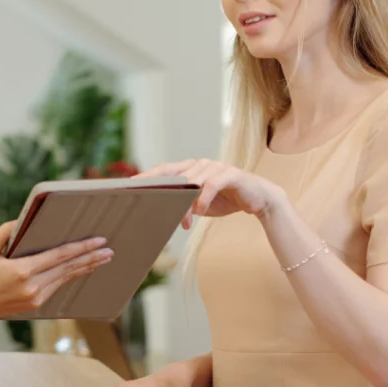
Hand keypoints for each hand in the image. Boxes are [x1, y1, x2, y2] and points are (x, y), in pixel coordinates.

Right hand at [0, 221, 113, 321]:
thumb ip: (5, 232)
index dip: (81, 248)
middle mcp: (32, 287)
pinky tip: (80, 269)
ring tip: (102, 259)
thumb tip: (23, 221)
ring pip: (65, 279)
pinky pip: (57, 287)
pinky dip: (70, 277)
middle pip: (68, 269)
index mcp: (22, 271)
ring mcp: (35, 298)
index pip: (59, 257)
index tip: (98, 241)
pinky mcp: (34, 305)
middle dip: (91, 258)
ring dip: (85, 268)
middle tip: (109, 250)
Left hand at [137, 158, 284, 228]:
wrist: (258, 199)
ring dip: (186, 204)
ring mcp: (216, 166)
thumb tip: (162, 215)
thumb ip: (183, 205)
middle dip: (162, 190)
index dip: (147, 176)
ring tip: (185, 221)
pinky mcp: (231, 174)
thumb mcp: (199, 205)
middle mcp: (200, 164)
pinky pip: (212, 184)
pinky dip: (204, 199)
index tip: (129, 184)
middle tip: (150, 203)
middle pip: (174, 175)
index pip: (163, 170)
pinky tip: (201, 212)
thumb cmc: (225, 200)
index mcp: (190, 169)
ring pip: (192, 182)